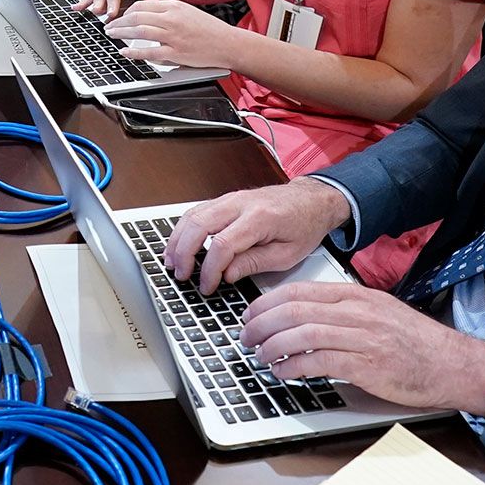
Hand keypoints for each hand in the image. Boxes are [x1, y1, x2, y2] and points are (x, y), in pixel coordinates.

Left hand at [102, 0, 244, 70]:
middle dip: (118, 21)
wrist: (228, 43)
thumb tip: (147, 16)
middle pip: (136, 16)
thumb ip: (168, 13)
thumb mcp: (187, 12)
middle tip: (109, 26)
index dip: (126, 11)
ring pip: (139, 31)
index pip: (142, 5)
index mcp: (174, 6)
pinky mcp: (176, 53)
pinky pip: (149, 52)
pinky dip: (134, 52)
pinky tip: (125, 52)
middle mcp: (172, 19)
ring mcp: (173, 36)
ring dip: (121, 33)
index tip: (118, 16)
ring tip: (112, 35)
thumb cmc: (209, 30)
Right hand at [165, 179, 350, 295]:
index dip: (210, 269)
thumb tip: (227, 274)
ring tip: (172, 263)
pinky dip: (184, 229)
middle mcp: (241, 203)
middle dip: (184, 253)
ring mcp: (231, 198)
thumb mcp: (288, 254)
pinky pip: (197, 211)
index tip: (207, 286)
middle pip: (199, 225)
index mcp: (260, 217)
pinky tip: (179, 245)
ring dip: (178, 240)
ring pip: (192, 215)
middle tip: (180, 275)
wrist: (312, 200)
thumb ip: (255, 263)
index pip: (222, 244)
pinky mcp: (226, 200)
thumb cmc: (304, 225)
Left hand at [240, 276, 484, 413]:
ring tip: (260, 357)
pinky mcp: (366, 365)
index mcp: (356, 296)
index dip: (266, 303)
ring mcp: (361, 337)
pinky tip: (283, 373)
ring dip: (272, 347)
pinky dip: (293, 367)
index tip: (250, 315)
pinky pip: (318, 361)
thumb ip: (344, 311)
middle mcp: (356, 311)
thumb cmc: (416, 343)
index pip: (299, 291)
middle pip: (293, 310)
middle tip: (246, 338)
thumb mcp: (378, 313)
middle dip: (261, 324)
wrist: (454, 364)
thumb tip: (304, 317)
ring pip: (301, 333)